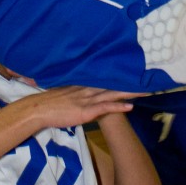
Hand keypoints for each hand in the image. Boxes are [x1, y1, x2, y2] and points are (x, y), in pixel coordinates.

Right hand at [25, 84, 139, 131]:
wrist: (38, 108)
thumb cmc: (49, 103)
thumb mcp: (64, 93)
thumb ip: (73, 92)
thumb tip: (79, 93)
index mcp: (82, 85)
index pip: (104, 79)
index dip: (119, 77)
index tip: (133, 73)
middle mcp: (87, 89)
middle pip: (112, 84)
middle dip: (129, 83)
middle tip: (147, 79)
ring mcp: (87, 99)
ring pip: (112, 94)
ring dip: (129, 93)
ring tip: (145, 91)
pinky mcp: (86, 110)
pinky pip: (105, 108)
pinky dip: (118, 107)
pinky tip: (130, 107)